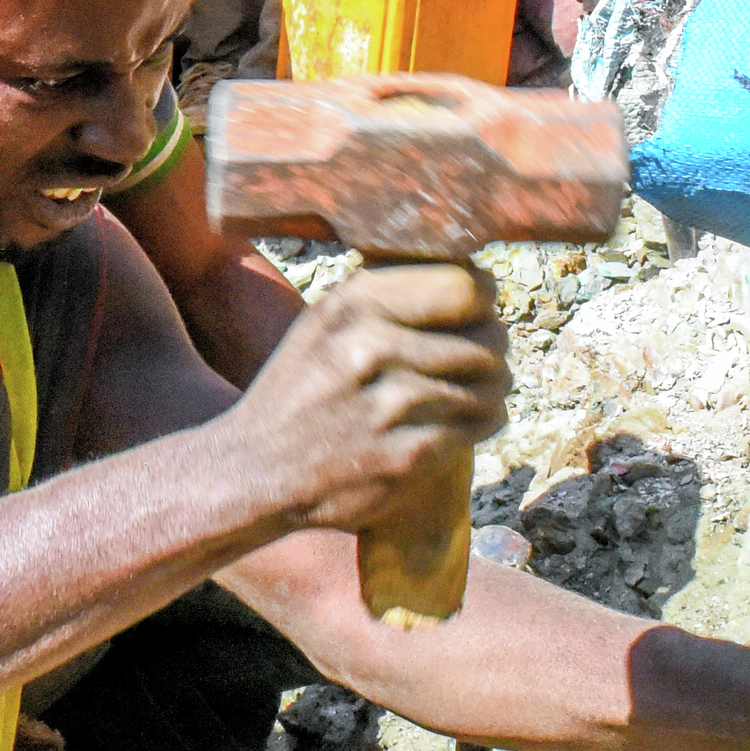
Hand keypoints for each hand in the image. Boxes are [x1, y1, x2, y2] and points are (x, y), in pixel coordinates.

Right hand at [222, 261, 508, 545]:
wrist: (255, 471)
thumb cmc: (298, 393)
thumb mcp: (322, 324)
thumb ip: (383, 297)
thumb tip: (469, 279)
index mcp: (354, 304)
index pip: (464, 286)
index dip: (484, 299)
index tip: (480, 312)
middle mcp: (372, 346)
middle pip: (485, 337)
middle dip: (494, 350)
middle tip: (487, 359)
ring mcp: (390, 404)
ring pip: (488, 384)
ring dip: (492, 390)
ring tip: (481, 391)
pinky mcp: (407, 455)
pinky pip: (477, 426)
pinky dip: (482, 422)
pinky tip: (469, 421)